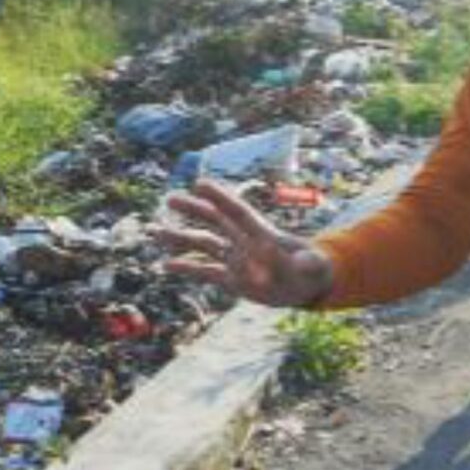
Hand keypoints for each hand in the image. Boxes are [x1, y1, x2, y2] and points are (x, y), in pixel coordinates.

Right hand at [158, 179, 335, 306]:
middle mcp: (244, 242)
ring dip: (180, 238)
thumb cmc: (313, 271)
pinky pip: (205, 271)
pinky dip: (187, 268)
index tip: (199, 183)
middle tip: (170, 199)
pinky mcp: (231, 278)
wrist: (307, 286)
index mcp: (263, 234)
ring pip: (203, 244)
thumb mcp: (312, 267)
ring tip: (156, 231)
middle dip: (193, 210)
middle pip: (214, 221)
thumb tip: (274, 258)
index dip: (219, 196)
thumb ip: (301, 262)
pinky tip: (166, 265)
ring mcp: (235, 258)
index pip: (237, 211)